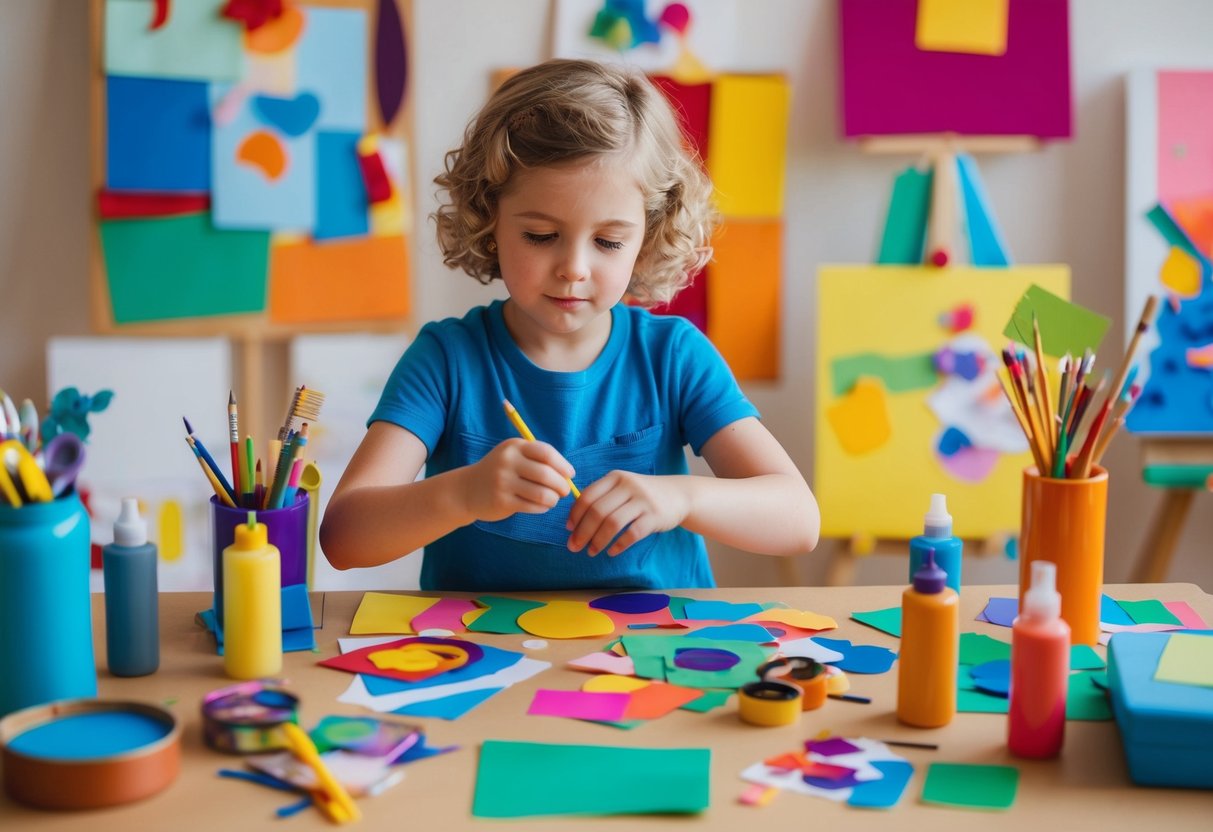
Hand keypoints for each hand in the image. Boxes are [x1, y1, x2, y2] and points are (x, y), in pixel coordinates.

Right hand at [464, 438, 573, 521]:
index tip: (570, 474)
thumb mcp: (514, 456)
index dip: (563, 465)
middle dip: (562, 485)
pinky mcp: (502, 501)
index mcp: (514, 447)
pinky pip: (532, 506)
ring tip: (552, 500)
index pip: (546, 453)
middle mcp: (507, 462)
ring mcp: (503, 482)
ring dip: (553, 499)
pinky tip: (541, 506)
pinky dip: (542, 508)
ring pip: (542, 493)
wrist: (467, 489)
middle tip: (564, 491)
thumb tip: (568, 475)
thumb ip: (538, 460)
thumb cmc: (500, 472)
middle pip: (546, 474)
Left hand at [565, 471, 689, 555]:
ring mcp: (643, 501)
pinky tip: (612, 552)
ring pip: (613, 523)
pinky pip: (632, 533)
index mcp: (615, 477)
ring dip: (598, 541)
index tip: (568, 529)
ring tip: (591, 552)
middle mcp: (628, 486)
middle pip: (598, 511)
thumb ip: (602, 497)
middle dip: (582, 532)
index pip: (588, 496)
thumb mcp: (623, 487)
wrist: (679, 495)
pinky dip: (619, 545)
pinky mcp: (655, 516)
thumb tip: (574, 520)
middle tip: (574, 547)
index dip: (575, 514)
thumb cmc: (643, 495)